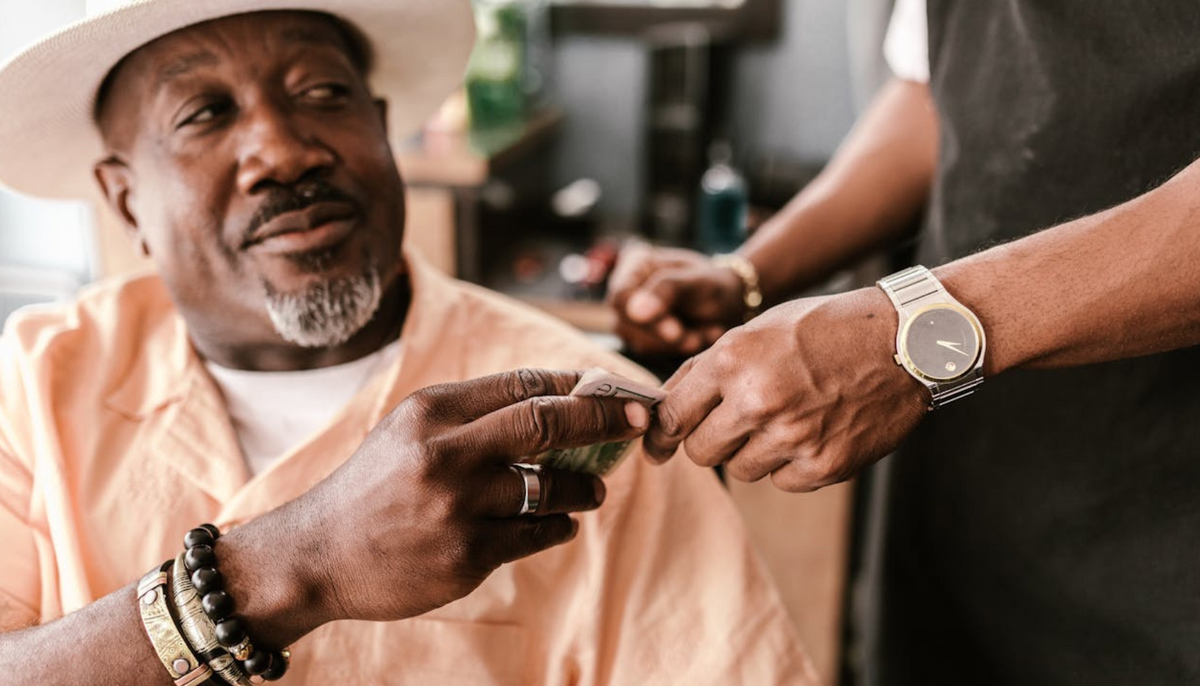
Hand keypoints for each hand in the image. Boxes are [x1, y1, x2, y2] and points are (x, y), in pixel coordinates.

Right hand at [296, 369, 649, 623]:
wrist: (316, 554)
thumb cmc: (372, 486)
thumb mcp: (408, 430)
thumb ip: (472, 414)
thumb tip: (555, 398)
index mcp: (431, 410)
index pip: (523, 383)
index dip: (577, 384)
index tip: (610, 389)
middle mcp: (445, 453)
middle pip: (548, 421)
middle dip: (606, 418)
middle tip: (641, 420)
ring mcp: (458, 507)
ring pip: (551, 486)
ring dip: (586, 484)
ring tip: (594, 487)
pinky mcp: (467, 555)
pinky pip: (537, 534)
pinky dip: (560, 525)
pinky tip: (561, 522)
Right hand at [607, 242, 746, 354]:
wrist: (729, 305)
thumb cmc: (714, 286)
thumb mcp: (698, 282)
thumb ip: (667, 290)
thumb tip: (634, 312)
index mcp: (636, 263)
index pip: (621, 296)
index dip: (643, 318)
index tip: (676, 331)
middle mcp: (627, 289)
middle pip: (625, 323)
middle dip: (663, 336)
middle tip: (694, 339)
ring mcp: (630, 315)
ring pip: (637, 341)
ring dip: (673, 345)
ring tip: (702, 336)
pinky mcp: (640, 336)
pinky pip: (650, 351)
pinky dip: (676, 350)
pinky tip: (698, 339)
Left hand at [643, 288, 927, 491]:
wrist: (904, 342)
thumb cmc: (825, 329)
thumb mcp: (757, 330)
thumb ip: (707, 368)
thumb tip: (662, 408)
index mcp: (732, 359)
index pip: (673, 415)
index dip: (661, 434)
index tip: (659, 445)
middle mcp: (757, 400)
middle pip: (700, 451)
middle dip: (710, 440)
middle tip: (735, 423)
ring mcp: (791, 437)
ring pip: (740, 469)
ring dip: (754, 451)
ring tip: (786, 418)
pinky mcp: (823, 465)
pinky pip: (782, 482)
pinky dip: (792, 465)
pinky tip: (814, 431)